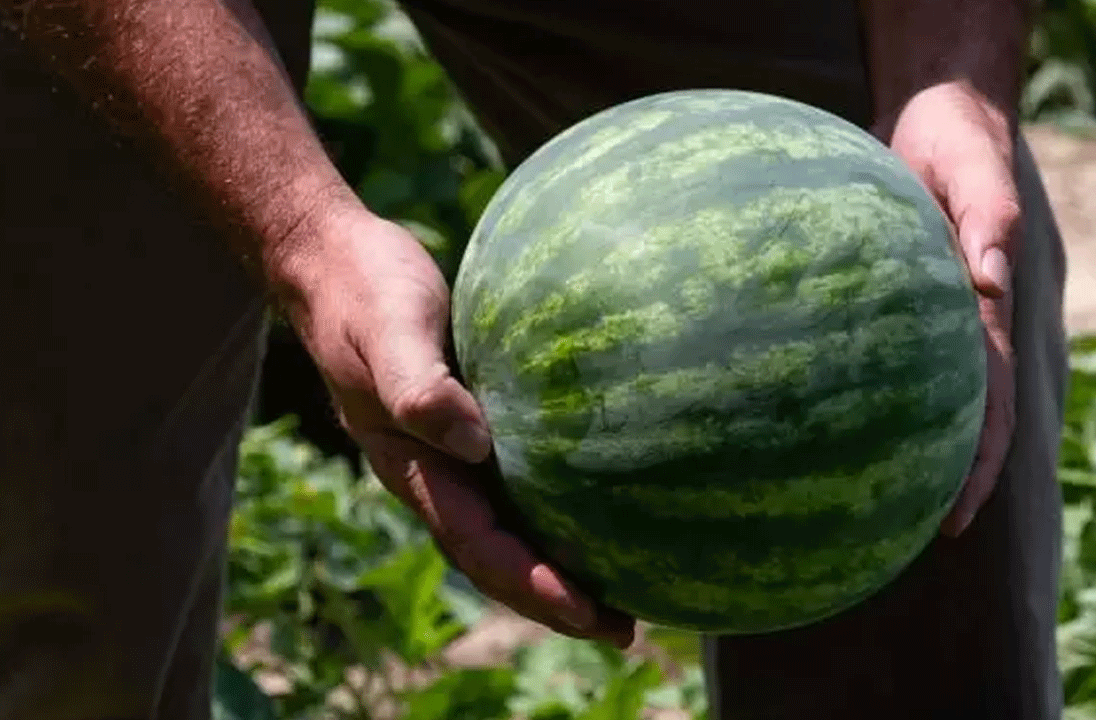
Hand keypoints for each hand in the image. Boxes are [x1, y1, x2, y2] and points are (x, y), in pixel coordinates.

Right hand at [271, 207, 635, 646]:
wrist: (336, 260)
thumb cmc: (363, 291)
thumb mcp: (390, 331)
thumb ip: (420, 388)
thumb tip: (475, 444)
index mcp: (412, 468)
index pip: (479, 547)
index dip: (532, 586)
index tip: (589, 613)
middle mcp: (436, 472)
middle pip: (498, 556)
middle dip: (555, 600)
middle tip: (623, 629)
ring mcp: (453, 450)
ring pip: (509, 524)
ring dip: (557, 563)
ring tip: (622, 589)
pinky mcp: (473, 418)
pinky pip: (518, 477)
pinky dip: (555, 505)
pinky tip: (600, 503)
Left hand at [873, 81, 1019, 537]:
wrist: (934, 109)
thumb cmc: (961, 136)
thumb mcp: (978, 168)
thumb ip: (991, 220)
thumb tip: (989, 281)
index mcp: (984, 311)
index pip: (986, 406)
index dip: (975, 467)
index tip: (951, 520)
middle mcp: (953, 324)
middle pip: (945, 417)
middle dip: (928, 479)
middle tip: (893, 537)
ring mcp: (917, 313)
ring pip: (903, 390)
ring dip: (886, 443)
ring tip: (841, 498)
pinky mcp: (878, 294)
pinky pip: (860, 346)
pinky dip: (839, 383)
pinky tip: (795, 410)